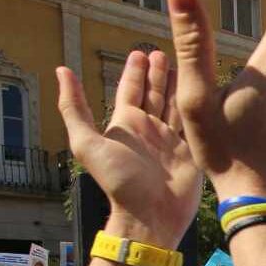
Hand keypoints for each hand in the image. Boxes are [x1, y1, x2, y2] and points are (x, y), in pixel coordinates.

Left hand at [57, 48, 201, 248]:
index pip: (130, 89)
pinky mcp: (190, 150)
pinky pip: (195, 122)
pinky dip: (198, 105)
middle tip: (163, 51)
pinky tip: (204, 92)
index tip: (140, 52)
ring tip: (184, 65)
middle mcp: (149, 128)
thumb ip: (74, 107)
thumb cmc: (118, 181)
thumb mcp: (87, 142)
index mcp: (126, 123)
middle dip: (158, 72)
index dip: (135, 70)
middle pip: (154, 92)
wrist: (150, 214)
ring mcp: (171, 139)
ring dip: (178, 85)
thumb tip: (61, 70)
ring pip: (176, 104)